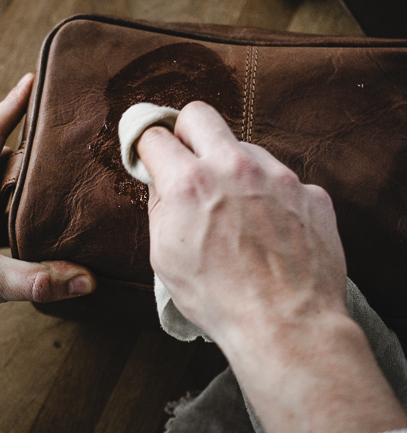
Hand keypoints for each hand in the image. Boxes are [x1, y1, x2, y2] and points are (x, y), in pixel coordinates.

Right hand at [137, 101, 406, 432]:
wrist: (285, 325)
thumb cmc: (218, 299)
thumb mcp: (164, 257)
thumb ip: (161, 206)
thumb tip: (161, 181)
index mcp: (190, 183)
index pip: (154, 135)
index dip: (146, 147)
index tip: (149, 156)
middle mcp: (235, 167)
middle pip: (199, 114)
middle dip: (185, 133)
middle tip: (187, 163)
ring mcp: (278, 176)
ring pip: (244, 147)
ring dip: (232, 168)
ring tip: (235, 213)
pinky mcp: (309, 192)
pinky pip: (280, 178)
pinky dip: (269, 195)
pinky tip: (267, 228)